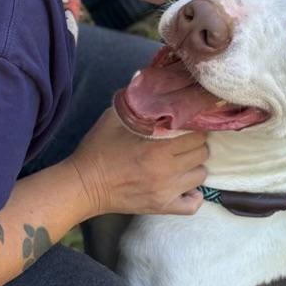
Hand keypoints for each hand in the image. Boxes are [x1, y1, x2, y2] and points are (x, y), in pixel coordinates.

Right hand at [68, 107, 208, 217]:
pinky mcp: (162, 207)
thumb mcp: (112, 118)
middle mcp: (167, 171)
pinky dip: (193, 195)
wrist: (84, 185)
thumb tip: (143, 78)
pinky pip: (192, 205)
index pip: (196, 134)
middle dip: (195, 144)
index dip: (193, 126)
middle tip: (183, 141)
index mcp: (157, 147)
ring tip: (181, 161)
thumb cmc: (97, 149)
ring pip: (201, 175)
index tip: (185, 124)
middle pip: (201, 153)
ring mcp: (166, 192)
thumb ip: (134, 100)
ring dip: (193, 166)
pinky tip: (185, 186)